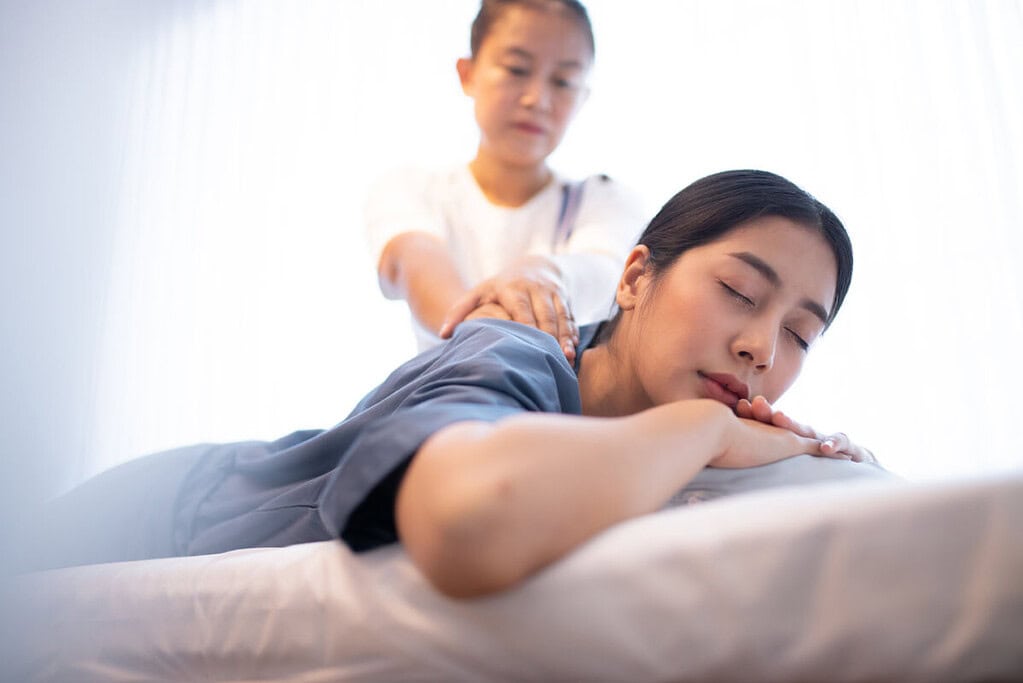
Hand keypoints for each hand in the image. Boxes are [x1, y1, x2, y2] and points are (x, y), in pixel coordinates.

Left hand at [438, 257, 578, 361]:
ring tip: (568, 359)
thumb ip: (459, 311)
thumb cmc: (500, 287)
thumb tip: (443, 335)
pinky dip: (573, 334)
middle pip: (546, 315)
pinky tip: (573, 350)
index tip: (531, 349)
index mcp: (512, 288)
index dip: (528, 329)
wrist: (534, 265)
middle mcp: (535, 288)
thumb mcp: (478, 293)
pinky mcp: (565, 298)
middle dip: (551, 337)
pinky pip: (571, 317)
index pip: (522, 311)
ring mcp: (552, 292)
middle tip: (554, 359)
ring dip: (566, 338)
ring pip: (562, 316)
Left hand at [735, 395, 876, 462]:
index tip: (740, 406)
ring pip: (807, 430)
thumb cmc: (812, 463)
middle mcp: (803, 434)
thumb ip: (760, 460)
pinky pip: (841, 443)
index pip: (767, 424)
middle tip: (756, 404)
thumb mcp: (786, 463)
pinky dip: (833, 444)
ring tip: (780, 419)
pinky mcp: (846, 447)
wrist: (852, 459)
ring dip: (793, 424)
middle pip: (784, 422)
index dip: (754, 415)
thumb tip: (731, 462)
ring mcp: (823, 438)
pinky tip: (827, 448)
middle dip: (769, 413)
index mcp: (787, 437)